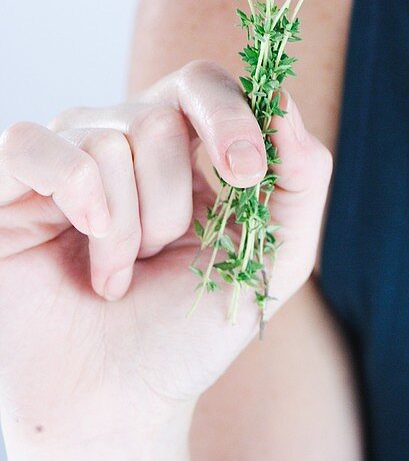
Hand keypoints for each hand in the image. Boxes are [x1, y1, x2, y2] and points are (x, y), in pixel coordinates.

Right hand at [0, 60, 331, 446]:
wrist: (120, 404)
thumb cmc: (189, 328)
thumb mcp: (271, 258)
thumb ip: (301, 180)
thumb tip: (286, 102)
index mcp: (184, 142)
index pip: (203, 83)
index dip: (228, 116)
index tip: (246, 174)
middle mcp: (121, 135)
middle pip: (159, 118)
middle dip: (172, 204)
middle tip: (159, 256)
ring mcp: (65, 155)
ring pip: (108, 143)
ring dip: (126, 228)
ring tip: (117, 274)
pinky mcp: (12, 183)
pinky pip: (34, 145)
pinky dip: (72, 191)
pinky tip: (86, 235)